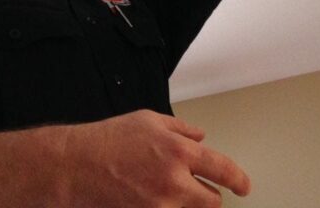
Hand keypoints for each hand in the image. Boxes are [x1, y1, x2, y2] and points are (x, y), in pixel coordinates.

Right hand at [60, 109, 250, 206]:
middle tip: (199, 187)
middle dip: (209, 195)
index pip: (223, 170)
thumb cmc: (108, 140)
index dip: (238, 180)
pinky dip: (166, 206)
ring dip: (185, 202)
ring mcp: (159, 206)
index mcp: (178, 152)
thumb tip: (200, 137)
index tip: (243, 186)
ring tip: (166, 188)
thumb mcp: (149, 121)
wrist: (75, 166)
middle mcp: (173, 183)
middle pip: (211, 202)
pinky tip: (152, 194)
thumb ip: (181, 129)